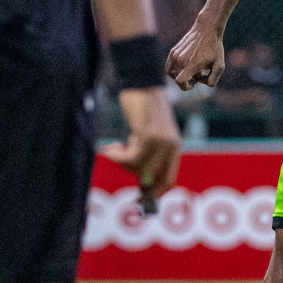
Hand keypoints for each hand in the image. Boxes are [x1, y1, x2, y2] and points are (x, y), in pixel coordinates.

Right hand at [102, 87, 181, 211]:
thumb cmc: (141, 108)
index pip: (170, 180)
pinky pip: (131, 158)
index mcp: (174, 147)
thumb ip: (146, 151)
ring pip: (139, 169)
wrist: (141, 84)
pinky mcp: (149, 136)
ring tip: (111, 148)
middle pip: (151, 178)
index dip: (155, 193)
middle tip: (116, 158)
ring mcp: (162, 142)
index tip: (139, 198)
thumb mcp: (147, 133)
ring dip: (120, 162)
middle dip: (130, 173)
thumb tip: (138, 176)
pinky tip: (108, 147)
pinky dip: (116, 156)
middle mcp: (171, 147)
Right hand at [166, 16, 224, 89]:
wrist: (207, 30)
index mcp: (192, 64)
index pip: (180, 81)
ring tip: (192, 71)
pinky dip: (174, 70)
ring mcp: (175, 55)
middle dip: (187, 82)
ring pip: (172, 74)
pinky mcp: (173, 51)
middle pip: (177, 79)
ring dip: (180, 76)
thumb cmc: (214, 48)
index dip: (186, 86)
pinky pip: (168, 66)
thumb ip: (212, 79)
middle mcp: (181, 60)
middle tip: (198, 75)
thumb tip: (202, 83)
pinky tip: (185, 66)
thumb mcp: (220, 65)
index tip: (195, 83)